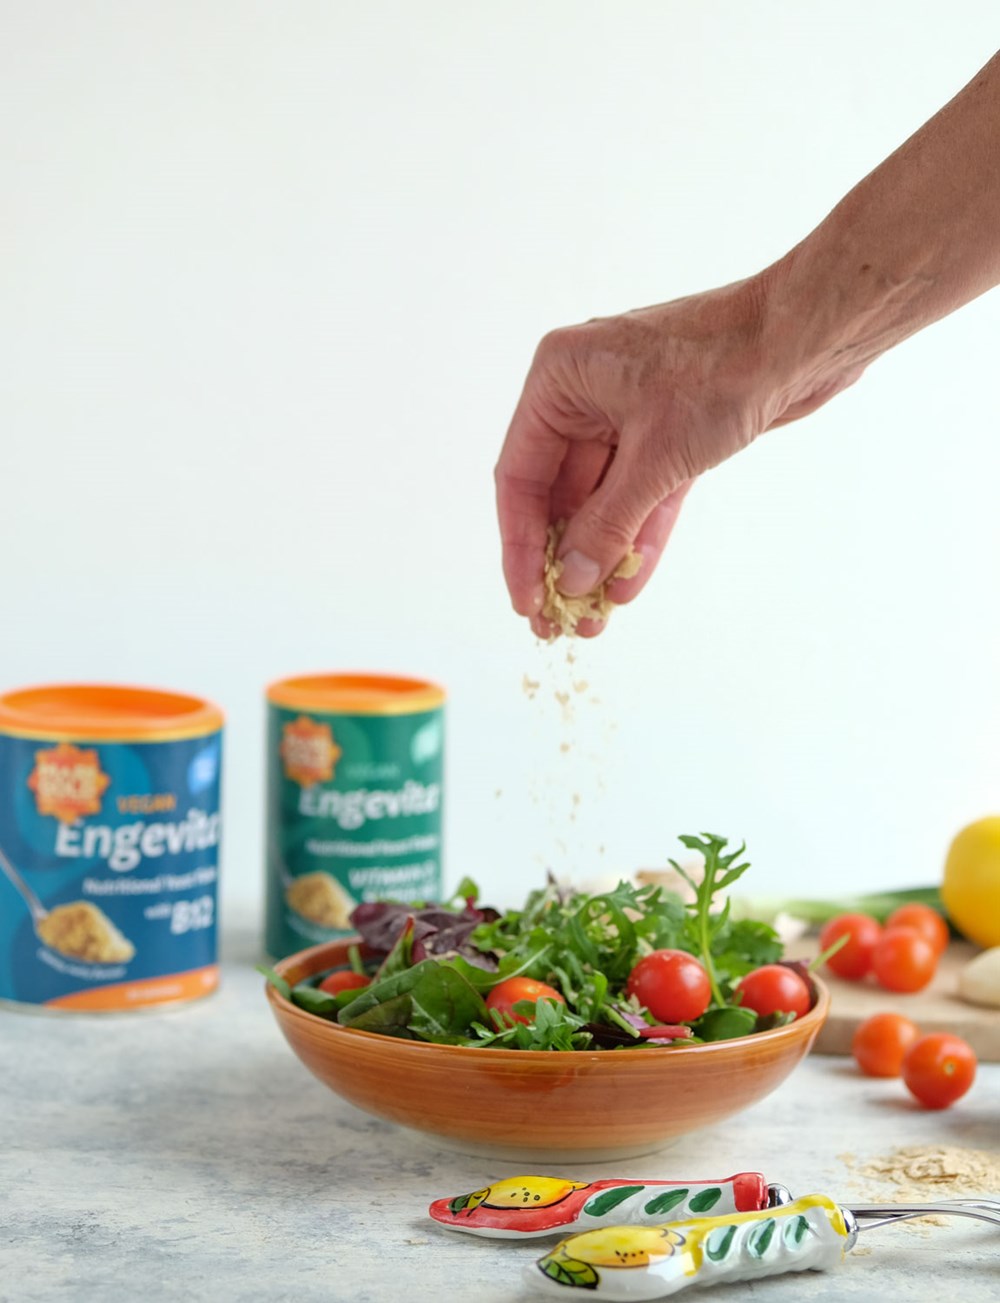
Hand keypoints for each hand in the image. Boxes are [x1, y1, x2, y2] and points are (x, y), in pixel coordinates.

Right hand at [495, 274, 859, 636]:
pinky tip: (629, 586)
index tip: (527, 601)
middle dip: (563, 561)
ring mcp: (628, 413)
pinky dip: (638, 536)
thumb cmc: (725, 368)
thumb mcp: (654, 457)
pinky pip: (642, 495)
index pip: (520, 477)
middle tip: (557, 622)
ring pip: (602, 501)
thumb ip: (607, 524)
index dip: (520, 546)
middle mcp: (585, 393)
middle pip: (558, 495)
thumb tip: (572, 581)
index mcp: (560, 378)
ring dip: (600, 558)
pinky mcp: (670, 432)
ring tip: (594, 618)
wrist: (807, 336)